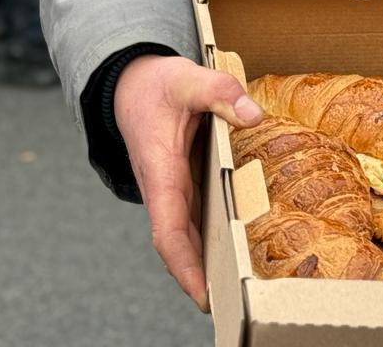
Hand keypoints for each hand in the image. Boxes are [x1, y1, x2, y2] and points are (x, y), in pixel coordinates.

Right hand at [114, 54, 261, 310]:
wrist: (129, 83)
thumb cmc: (155, 85)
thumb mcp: (186, 78)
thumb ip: (218, 91)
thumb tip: (252, 114)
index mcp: (161, 171)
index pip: (168, 230)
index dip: (184, 265)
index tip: (203, 294)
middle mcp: (164, 189)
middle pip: (179, 244)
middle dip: (200, 277)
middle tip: (234, 304)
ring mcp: (172, 191)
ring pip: (187, 235)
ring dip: (207, 262)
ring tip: (241, 288)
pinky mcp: (181, 186)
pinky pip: (194, 220)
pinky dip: (211, 239)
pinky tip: (236, 248)